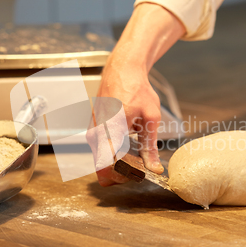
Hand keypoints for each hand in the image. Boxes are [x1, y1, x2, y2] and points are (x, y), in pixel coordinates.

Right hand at [90, 3, 185, 185]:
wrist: (121, 71)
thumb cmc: (136, 89)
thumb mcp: (150, 117)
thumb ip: (150, 146)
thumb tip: (154, 168)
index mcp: (111, 129)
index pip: (107, 165)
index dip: (124, 175)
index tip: (139, 171)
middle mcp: (96, 134)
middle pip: (103, 170)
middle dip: (122, 173)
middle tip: (140, 163)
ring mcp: (91, 134)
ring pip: (101, 164)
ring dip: (118, 165)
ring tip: (136, 153)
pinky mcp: (92, 132)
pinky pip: (100, 154)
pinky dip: (114, 156)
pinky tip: (128, 146)